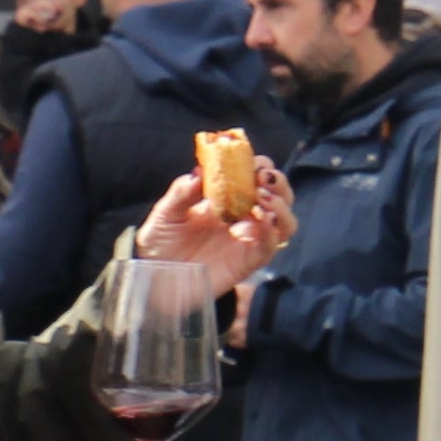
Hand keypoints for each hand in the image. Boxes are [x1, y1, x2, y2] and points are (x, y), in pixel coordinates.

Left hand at [129, 162, 291, 294]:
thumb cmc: (161, 242)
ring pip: (284, 222)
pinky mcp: (248, 262)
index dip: (259, 165)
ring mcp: (248, 240)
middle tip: (262, 178)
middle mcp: (243, 217)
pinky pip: (270, 246)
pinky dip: (270, 232)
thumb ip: (182, 192)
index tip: (251, 161)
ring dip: (281, 206)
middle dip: (278, 182)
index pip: (254, 175)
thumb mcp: (165, 213)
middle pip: (279, 195)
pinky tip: (260, 220)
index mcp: (226, 198)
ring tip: (262, 197)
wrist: (155, 279)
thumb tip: (199, 172)